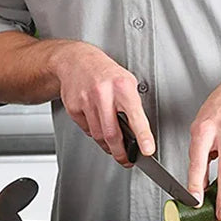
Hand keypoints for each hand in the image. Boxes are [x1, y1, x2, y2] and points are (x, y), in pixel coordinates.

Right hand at [53, 42, 154, 165]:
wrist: (75, 60)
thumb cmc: (105, 72)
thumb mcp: (126, 81)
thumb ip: (133, 105)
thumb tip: (140, 133)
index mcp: (122, 86)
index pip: (135, 115)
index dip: (143, 135)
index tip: (147, 150)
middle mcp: (103, 93)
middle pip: (112, 134)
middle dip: (121, 153)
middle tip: (126, 160)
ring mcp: (86, 100)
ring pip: (98, 136)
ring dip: (107, 144)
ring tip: (112, 141)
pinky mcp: (73, 107)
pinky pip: (86, 130)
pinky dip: (93, 131)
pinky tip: (96, 121)